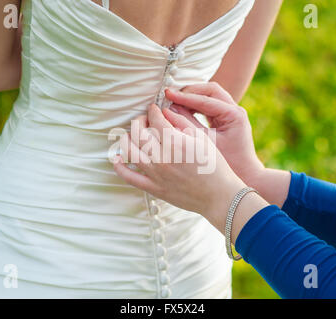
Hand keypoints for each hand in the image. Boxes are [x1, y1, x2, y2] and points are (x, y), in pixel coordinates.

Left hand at [113, 104, 267, 240]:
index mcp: (175, 142)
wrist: (218, 195)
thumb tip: (165, 112)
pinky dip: (120, 166)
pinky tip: (118, 158)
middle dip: (139, 121)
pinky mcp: (153, 187)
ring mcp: (155, 173)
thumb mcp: (202, 139)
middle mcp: (162, 156)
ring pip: (129, 150)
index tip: (154, 109)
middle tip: (144, 120)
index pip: (155, 118)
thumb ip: (182, 123)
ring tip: (131, 135)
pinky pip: (129, 177)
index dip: (153, 110)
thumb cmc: (214, 166)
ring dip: (126, 138)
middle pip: (138, 132)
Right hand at [165, 82, 290, 206]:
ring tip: (174, 102)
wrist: (247, 177)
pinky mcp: (226, 119)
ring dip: (192, 97)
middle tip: (170, 96)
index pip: (206, 99)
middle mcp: (235, 110)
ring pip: (209, 95)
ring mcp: (232, 113)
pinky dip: (195, 105)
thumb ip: (188, 125)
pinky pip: (208, 105)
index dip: (185, 97)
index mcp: (234, 115)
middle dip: (189, 92)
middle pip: (210, 90)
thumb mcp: (205, 144)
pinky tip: (181, 111)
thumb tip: (169, 110)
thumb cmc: (228, 165)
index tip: (168, 95)